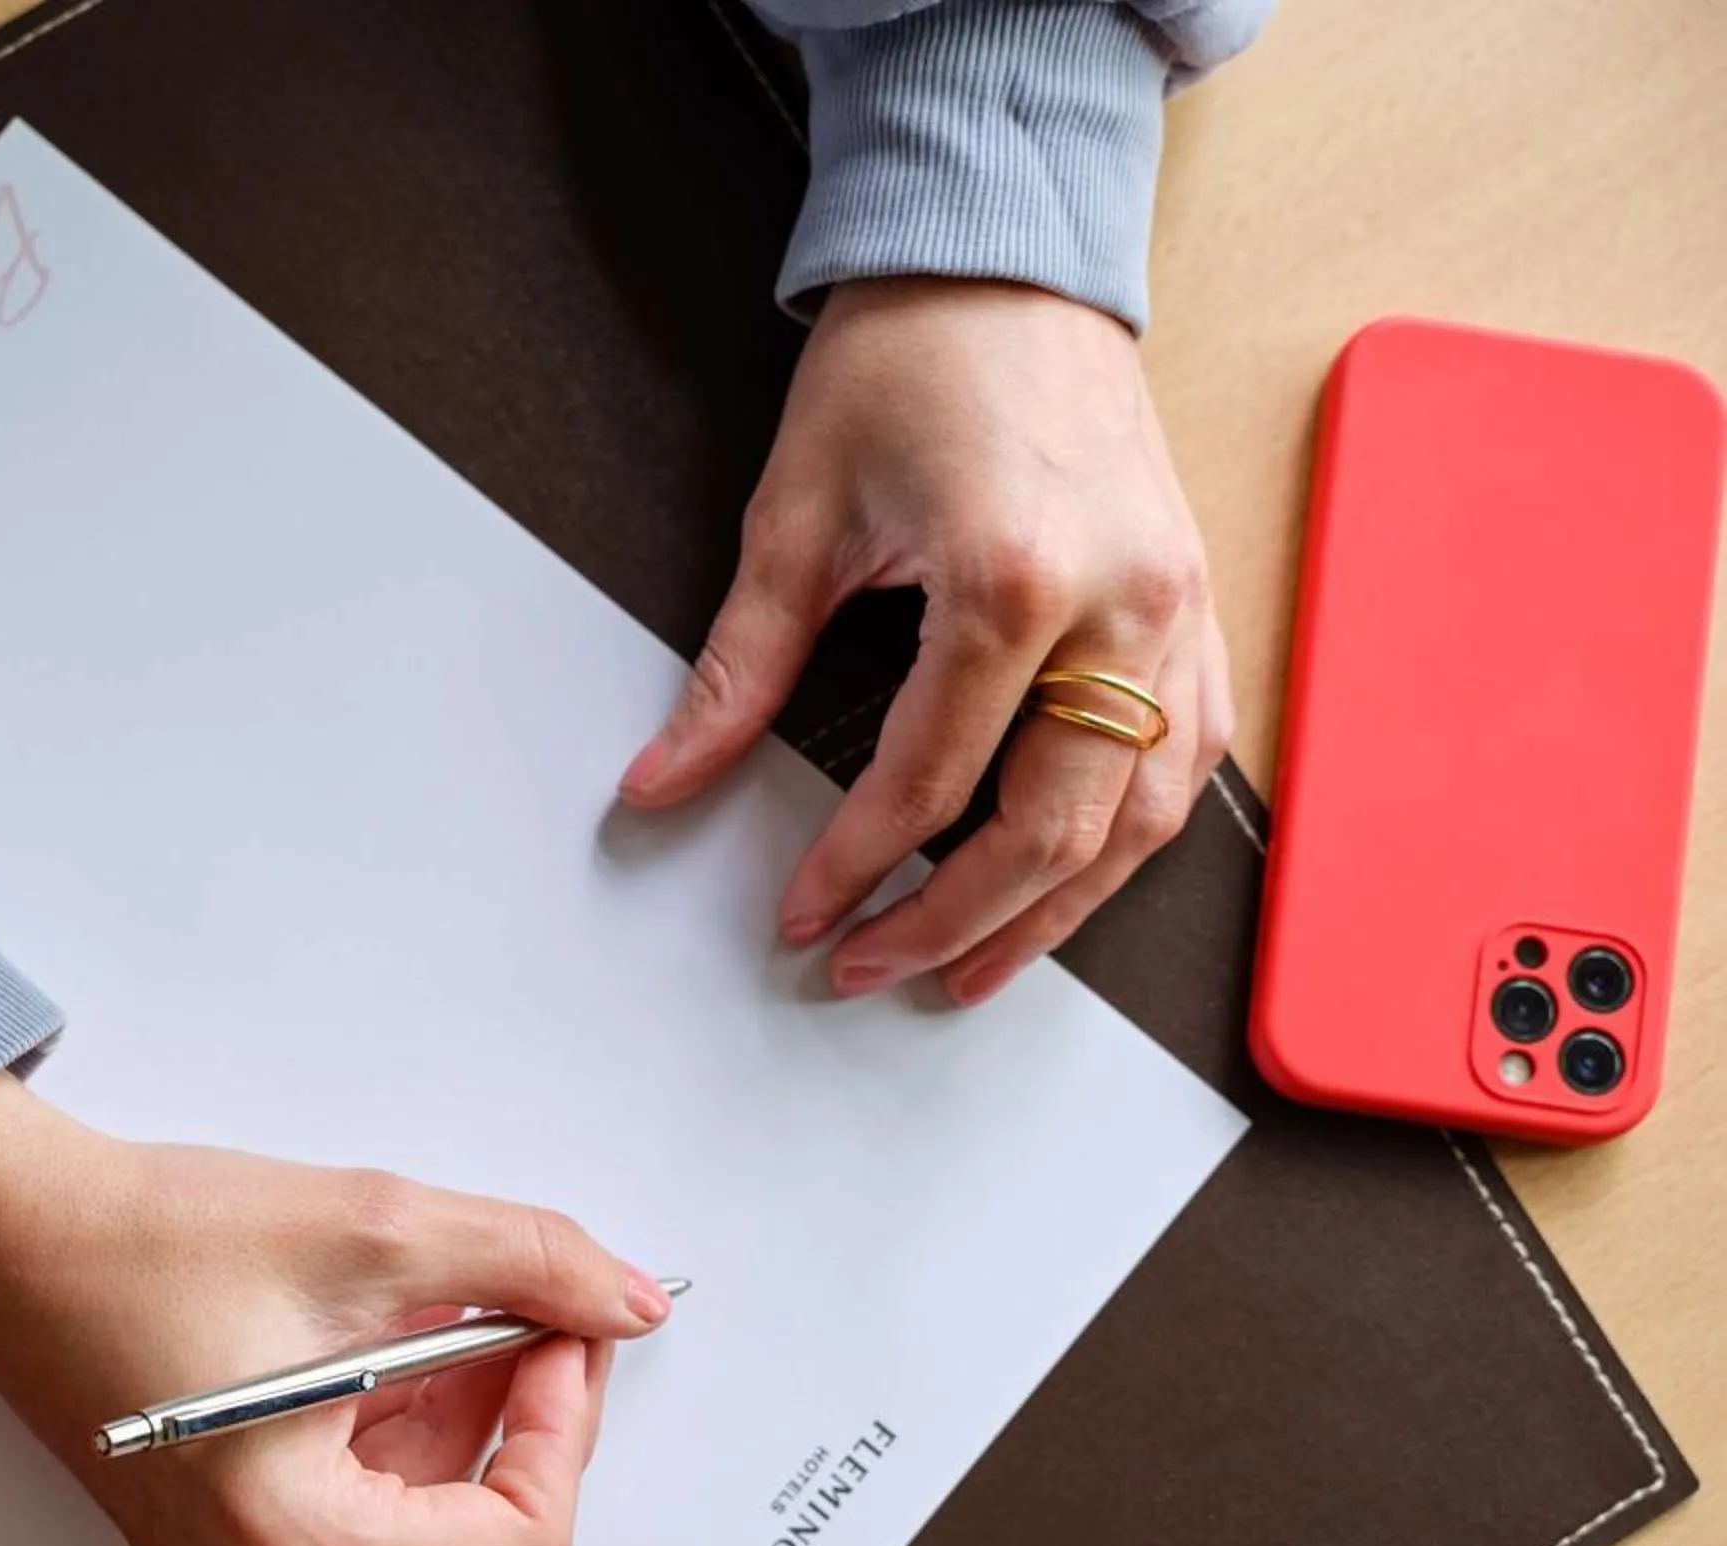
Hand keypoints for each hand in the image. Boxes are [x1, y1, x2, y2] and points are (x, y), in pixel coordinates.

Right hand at [0, 1076, 670, 1545]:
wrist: (5, 1234)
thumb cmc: (143, 1241)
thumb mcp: (372, 1230)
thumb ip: (529, 1262)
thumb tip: (627, 1300)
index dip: (564, 1431)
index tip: (563, 1336)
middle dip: (517, 1431)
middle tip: (520, 1320)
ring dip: (460, 1435)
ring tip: (430, 1322)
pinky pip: (366, 1531)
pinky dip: (401, 1447)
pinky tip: (378, 1354)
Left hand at [619, 277, 1233, 1003]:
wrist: (1004, 260)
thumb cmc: (907, 364)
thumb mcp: (795, 518)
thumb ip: (735, 670)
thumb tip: (663, 780)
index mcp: (1015, 580)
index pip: (928, 781)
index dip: (855, 867)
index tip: (803, 915)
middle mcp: (1122, 606)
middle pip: (1051, 830)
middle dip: (953, 922)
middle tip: (870, 969)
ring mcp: (1178, 609)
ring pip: (1141, 820)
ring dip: (1055, 914)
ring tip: (968, 968)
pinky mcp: (1197, 604)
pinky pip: (1190, 758)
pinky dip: (1127, 840)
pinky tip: (1066, 882)